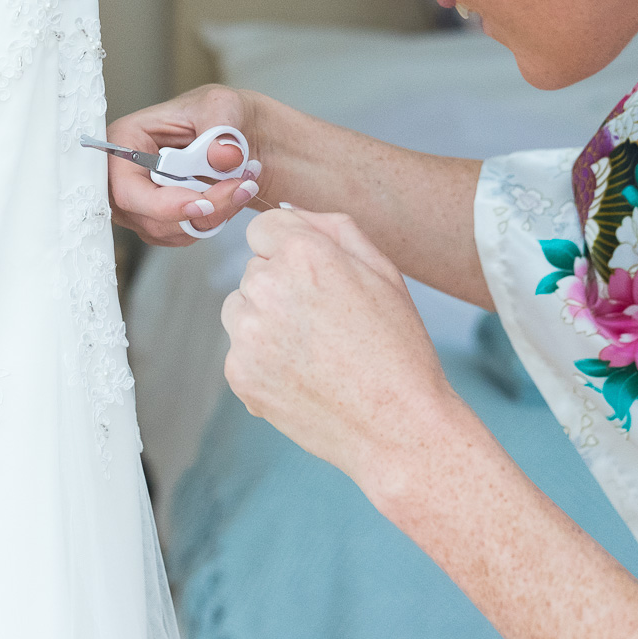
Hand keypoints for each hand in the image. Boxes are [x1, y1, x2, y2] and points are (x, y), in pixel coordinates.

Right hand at [105, 85, 265, 245]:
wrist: (238, 131)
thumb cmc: (216, 112)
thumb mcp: (221, 105)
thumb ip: (221, 127)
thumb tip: (222, 156)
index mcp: (125, 141)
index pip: (127, 189)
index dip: (162, 205)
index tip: (204, 204)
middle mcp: (125, 177)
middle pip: (150, 217)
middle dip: (201, 210)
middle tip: (240, 188)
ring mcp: (141, 203)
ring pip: (172, 230)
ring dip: (215, 215)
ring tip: (243, 185)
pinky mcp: (162, 220)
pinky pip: (185, 235)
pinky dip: (214, 220)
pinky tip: (231, 196)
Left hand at [221, 208, 456, 492]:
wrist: (398, 426)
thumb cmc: (398, 349)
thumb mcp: (383, 271)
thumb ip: (332, 228)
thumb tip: (292, 212)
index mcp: (303, 253)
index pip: (263, 228)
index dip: (289, 250)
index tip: (310, 275)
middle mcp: (266, 287)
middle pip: (254, 270)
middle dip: (281, 287)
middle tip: (326, 323)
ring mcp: (247, 334)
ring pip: (240, 309)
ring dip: (265, 321)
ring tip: (313, 351)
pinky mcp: (239, 374)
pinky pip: (239, 351)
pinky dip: (262, 361)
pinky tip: (302, 376)